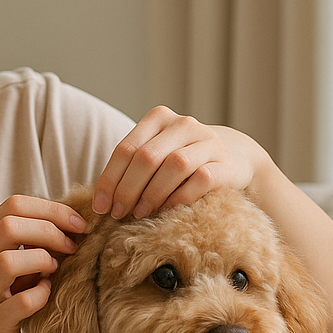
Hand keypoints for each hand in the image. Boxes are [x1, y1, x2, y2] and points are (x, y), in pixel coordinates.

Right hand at [0, 196, 86, 332]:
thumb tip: (68, 218)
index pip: (13, 205)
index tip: (77, 223)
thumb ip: (24, 240)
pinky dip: (42, 294)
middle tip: (71, 245)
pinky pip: (22, 301)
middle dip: (50, 230)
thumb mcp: (3, 263)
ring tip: (55, 269)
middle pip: (9, 226)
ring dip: (43, 260)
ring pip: (9, 261)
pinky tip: (46, 293)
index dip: (51, 210)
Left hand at [92, 107, 268, 218]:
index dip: (109, 180)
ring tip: (139, 214)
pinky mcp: (226, 164)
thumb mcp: (155, 155)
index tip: (100, 207)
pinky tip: (167, 212)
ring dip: (152, 194)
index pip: (126, 149)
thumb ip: (131, 168)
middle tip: (117, 214)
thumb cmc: (181, 161)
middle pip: (147, 157)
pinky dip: (180, 198)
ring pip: (174, 165)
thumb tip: (100, 201)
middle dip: (127, 189)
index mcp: (158, 119)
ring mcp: (208, 142)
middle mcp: (183, 124)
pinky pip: (201, 180)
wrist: (232, 157)